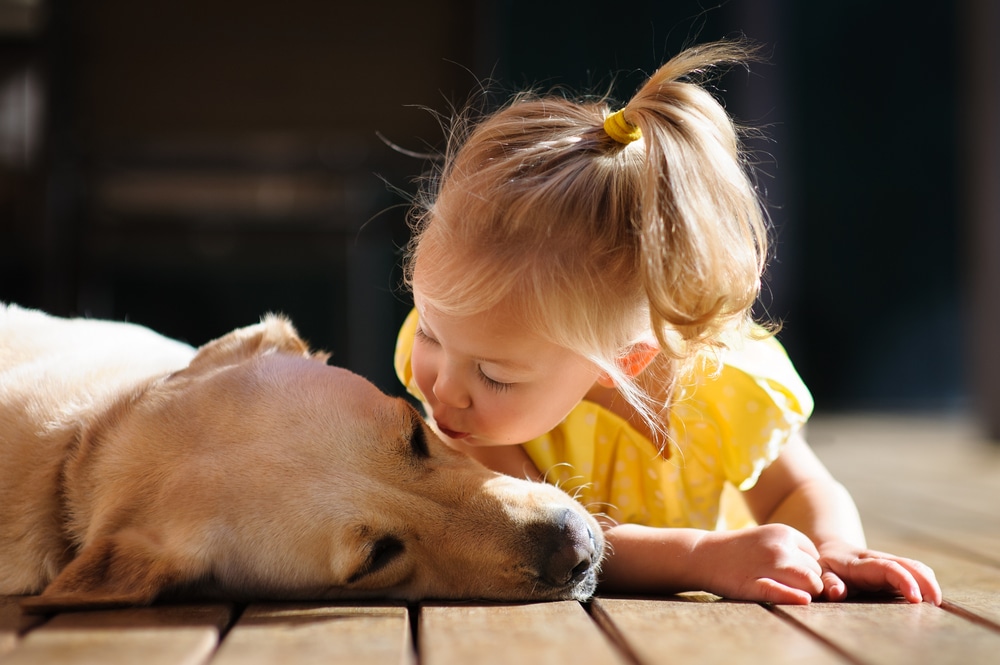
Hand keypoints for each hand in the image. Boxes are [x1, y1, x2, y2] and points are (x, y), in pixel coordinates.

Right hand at [695, 524, 823, 603]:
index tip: (792, 576)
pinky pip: (782, 593)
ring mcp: (768, 565)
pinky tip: (800, 601)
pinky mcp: (754, 584)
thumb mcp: (766, 538)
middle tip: (790, 589)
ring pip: (809, 584)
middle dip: (809, 583)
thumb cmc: (738, 551)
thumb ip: (791, 549)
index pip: (815, 557)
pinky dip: (794, 598)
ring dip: (807, 593)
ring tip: (791, 596)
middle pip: (815, 572)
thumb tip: (817, 573)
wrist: (702, 554)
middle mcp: (780, 546)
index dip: (807, 569)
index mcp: (784, 532)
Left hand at [817, 541, 941, 604]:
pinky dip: (927, 583)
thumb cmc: (825, 567)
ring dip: (930, 583)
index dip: (904, 580)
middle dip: (926, 582)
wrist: (832, 550)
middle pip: (909, 565)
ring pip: (916, 567)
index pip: (888, 568)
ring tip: (937, 604)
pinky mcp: (897, 569)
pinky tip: (932, 599)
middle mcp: (879, 560)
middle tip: (936, 604)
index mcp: (861, 564)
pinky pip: (916, 572)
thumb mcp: (820, 573)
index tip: (916, 598)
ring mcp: (890, 563)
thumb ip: (828, 582)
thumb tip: (837, 592)